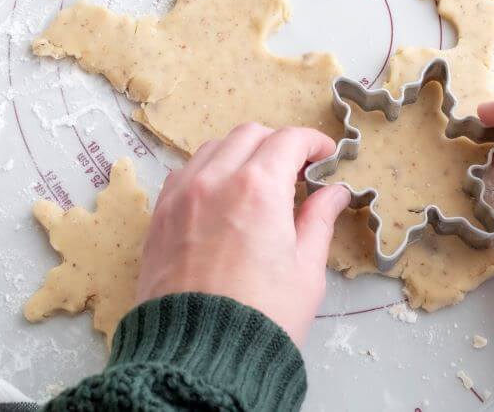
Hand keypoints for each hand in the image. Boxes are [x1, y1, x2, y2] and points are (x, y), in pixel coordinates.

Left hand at [137, 123, 349, 345]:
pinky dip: (208, 171)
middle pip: (250, 135)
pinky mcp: (160, 215)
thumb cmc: (260, 319)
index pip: (288, 140)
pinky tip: (222, 196)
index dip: (312, 143)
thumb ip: (318, 220)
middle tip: (296, 170)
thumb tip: (333, 193)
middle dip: (278, 144)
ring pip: (214, 148)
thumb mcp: (305, 270)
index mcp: (258, 189)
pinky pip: (185, 172)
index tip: (323, 156)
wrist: (200, 358)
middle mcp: (215, 181)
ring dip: (241, 153)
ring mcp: (182, 195)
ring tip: (259, 184)